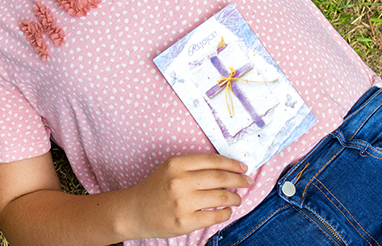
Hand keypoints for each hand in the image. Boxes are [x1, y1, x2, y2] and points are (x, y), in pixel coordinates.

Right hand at [122, 153, 250, 238]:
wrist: (134, 211)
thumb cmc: (155, 188)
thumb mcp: (170, 168)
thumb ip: (194, 167)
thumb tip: (227, 169)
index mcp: (176, 164)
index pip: (212, 160)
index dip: (232, 163)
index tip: (243, 167)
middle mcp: (179, 181)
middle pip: (220, 177)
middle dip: (239, 179)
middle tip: (248, 182)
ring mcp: (182, 202)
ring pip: (221, 197)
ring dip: (234, 197)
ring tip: (237, 198)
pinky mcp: (185, 221)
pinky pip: (215, 215)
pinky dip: (226, 213)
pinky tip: (226, 210)